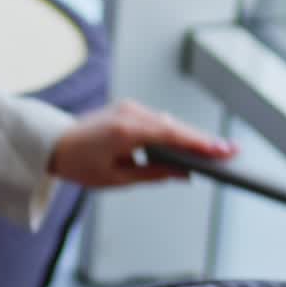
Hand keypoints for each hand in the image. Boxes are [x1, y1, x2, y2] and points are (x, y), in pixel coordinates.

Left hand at [47, 98, 236, 187]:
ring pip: (168, 122)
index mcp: (126, 131)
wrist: (54, 143)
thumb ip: (154, 174)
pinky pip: (158, 120)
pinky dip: (174, 132)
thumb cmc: (80, 164)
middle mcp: (129, 114)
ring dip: (189, 136)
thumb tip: (185, 174)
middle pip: (175, 127)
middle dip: (203, 140)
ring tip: (216, 150)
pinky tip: (190, 143)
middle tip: (231, 151)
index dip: (201, 144)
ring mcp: (128, 108)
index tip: (224, 151)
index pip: (172, 136)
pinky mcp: (128, 108)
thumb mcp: (117, 178)